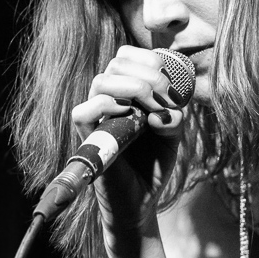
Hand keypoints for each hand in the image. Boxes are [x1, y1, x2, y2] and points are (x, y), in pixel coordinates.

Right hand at [70, 45, 187, 245]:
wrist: (142, 201)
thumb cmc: (153, 163)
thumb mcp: (173, 136)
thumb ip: (174, 118)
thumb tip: (163, 113)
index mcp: (127, 92)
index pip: (127, 56)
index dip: (150, 61)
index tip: (171, 85)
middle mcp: (109, 100)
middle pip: (117, 63)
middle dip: (149, 75)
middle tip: (167, 99)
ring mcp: (98, 118)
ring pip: (101, 81)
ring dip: (135, 88)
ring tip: (154, 110)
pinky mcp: (89, 139)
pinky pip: (83, 112)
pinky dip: (108, 107)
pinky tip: (131, 116)